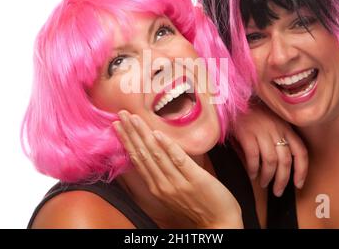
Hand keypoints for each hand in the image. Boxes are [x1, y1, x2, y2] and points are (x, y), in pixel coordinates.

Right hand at [113, 110, 242, 228]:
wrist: (219, 223)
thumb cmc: (197, 205)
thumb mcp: (174, 192)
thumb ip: (164, 174)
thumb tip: (157, 151)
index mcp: (157, 187)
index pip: (137, 160)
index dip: (126, 141)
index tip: (118, 125)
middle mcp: (163, 185)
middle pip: (143, 154)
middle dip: (131, 133)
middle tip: (121, 114)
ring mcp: (178, 183)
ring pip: (156, 154)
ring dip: (143, 134)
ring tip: (135, 118)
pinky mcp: (195, 179)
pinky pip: (179, 160)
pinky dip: (168, 146)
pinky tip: (158, 133)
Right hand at [233, 103, 307, 196]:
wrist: (231, 100)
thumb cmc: (250, 114)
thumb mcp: (269, 123)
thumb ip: (275, 140)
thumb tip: (277, 165)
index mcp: (285, 127)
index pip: (301, 151)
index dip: (302, 170)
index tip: (298, 184)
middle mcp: (276, 129)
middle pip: (285, 160)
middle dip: (283, 180)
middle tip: (278, 191)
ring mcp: (261, 131)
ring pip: (271, 161)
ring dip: (268, 177)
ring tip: (263, 184)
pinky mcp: (247, 134)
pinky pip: (254, 156)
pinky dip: (254, 169)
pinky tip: (252, 174)